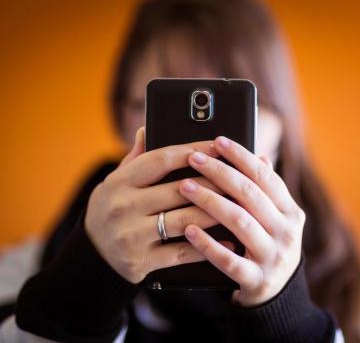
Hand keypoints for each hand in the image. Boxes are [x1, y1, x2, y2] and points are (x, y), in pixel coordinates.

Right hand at [85, 127, 233, 284]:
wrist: (92, 253)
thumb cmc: (111, 208)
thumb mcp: (115, 180)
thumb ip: (135, 157)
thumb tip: (146, 128)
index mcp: (119, 181)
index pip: (161, 159)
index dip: (193, 150)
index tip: (217, 145)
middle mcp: (123, 206)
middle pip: (179, 190)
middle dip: (213, 182)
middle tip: (238, 177)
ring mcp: (131, 236)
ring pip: (184, 220)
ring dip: (215, 212)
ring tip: (238, 205)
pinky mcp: (141, 261)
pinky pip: (181, 253)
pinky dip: (206, 246)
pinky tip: (227, 239)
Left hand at [178, 135, 304, 307]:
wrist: (277, 292)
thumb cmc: (266, 242)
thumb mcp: (274, 216)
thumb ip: (266, 189)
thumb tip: (260, 155)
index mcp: (290, 211)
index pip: (265, 176)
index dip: (241, 156)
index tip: (217, 140)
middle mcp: (287, 231)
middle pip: (250, 194)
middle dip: (220, 172)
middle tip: (194, 157)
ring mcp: (274, 257)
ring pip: (240, 222)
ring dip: (210, 201)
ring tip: (185, 185)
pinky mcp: (257, 280)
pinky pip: (229, 260)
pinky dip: (208, 243)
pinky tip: (188, 229)